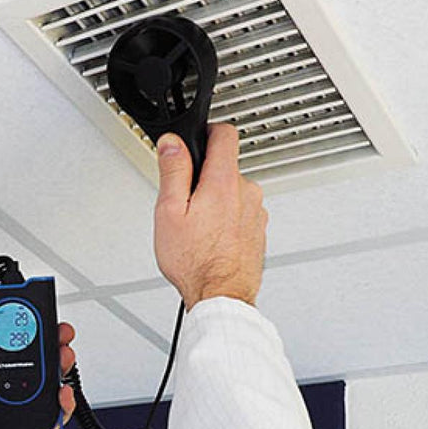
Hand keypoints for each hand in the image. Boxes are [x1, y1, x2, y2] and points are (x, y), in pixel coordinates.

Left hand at [0, 319, 75, 428]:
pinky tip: (62, 391)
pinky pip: (55, 411)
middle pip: (34, 357)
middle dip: (50, 341)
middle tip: (59, 332)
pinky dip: (64, 401)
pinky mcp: (33, 426)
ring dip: (61, 365)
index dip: (20, 327)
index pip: (5, 342)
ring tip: (65, 355)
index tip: (30, 315)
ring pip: (49, 380)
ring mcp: (20, 405)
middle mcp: (3, 387)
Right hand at [153, 123, 267, 309]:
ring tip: (196, 227)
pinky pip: (239, 213)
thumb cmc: (194, 261)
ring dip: (215, 201)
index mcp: (224, 182)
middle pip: (225, 167)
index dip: (207, 131)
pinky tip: (209, 239)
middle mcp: (247, 193)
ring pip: (232, 192)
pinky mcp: (258, 230)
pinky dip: (225, 220)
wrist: (221, 297)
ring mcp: (256, 212)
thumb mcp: (169, 212)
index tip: (196, 141)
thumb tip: (173, 143)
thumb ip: (173, 172)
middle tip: (184, 202)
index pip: (225, 134)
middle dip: (204, 178)